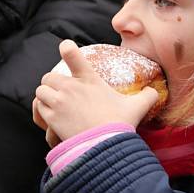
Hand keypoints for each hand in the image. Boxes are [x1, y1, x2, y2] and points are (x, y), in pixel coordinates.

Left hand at [34, 40, 157, 140]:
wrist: (105, 146)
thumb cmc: (120, 124)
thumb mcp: (137, 107)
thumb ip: (147, 97)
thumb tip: (155, 92)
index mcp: (90, 79)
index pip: (73, 54)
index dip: (67, 48)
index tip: (65, 46)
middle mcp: (71, 87)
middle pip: (49, 76)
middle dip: (52, 83)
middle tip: (59, 92)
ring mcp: (59, 101)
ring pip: (41, 91)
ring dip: (45, 97)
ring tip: (52, 105)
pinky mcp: (51, 117)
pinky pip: (38, 108)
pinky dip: (40, 111)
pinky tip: (47, 117)